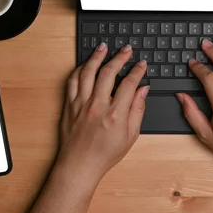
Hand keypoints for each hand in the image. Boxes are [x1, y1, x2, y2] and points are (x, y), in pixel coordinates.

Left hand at [56, 43, 148, 182]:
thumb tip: (143, 90)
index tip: (141, 64)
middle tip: (126, 50)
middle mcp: (97, 106)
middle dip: (120, 57)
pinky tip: (86, 64)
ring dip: (97, 57)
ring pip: (88, 72)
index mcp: (115, 115)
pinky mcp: (69, 105)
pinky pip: (73, 81)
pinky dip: (80, 69)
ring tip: (104, 47)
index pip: (129, 84)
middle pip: (109, 72)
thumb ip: (138, 110)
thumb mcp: (130, 136)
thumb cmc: (105, 154)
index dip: (137, 71)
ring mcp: (81, 104)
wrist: (80, 165)